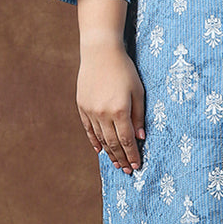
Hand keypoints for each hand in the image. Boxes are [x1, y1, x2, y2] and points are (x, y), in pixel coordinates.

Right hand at [77, 36, 145, 172]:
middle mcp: (103, 114)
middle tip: (127, 170)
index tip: (137, 166)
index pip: (127, 140)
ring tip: (116, 163)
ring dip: (109, 153)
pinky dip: (94, 141)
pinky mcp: (82, 106)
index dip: (132, 154)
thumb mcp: (138, 91)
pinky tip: (100, 150)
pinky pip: (88, 129)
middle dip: (122, 158)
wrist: (100, 52)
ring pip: (100, 138)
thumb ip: (139, 115)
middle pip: (113, 143)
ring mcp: (90, 110)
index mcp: (120, 110)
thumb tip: (140, 137)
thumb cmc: (124, 70)